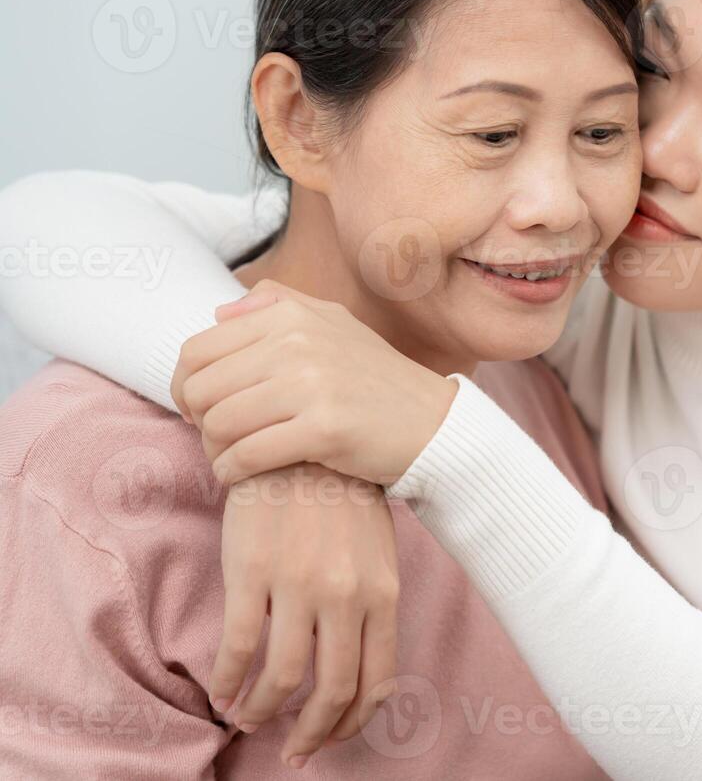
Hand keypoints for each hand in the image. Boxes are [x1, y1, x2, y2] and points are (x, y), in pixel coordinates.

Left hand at [172, 279, 457, 485]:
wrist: (433, 424)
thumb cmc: (376, 381)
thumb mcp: (335, 325)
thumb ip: (278, 306)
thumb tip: (219, 313)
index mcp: (292, 315)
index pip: (198, 349)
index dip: (186, 386)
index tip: (201, 409)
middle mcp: (298, 342)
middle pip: (202, 388)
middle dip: (197, 420)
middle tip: (216, 437)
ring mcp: (312, 384)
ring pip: (219, 423)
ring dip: (213, 449)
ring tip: (230, 457)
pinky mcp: (324, 429)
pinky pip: (246, 454)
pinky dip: (231, 471)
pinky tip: (240, 475)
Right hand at [214, 464, 399, 769]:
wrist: (301, 444)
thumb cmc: (342, 498)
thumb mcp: (377, 551)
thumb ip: (372, 603)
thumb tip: (359, 660)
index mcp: (383, 592)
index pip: (376, 680)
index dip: (354, 719)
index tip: (335, 734)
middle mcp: (346, 595)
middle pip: (331, 690)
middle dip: (312, 733)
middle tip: (295, 750)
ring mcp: (298, 585)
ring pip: (283, 677)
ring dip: (263, 710)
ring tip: (249, 717)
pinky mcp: (252, 572)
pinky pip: (238, 646)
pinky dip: (228, 679)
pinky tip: (222, 690)